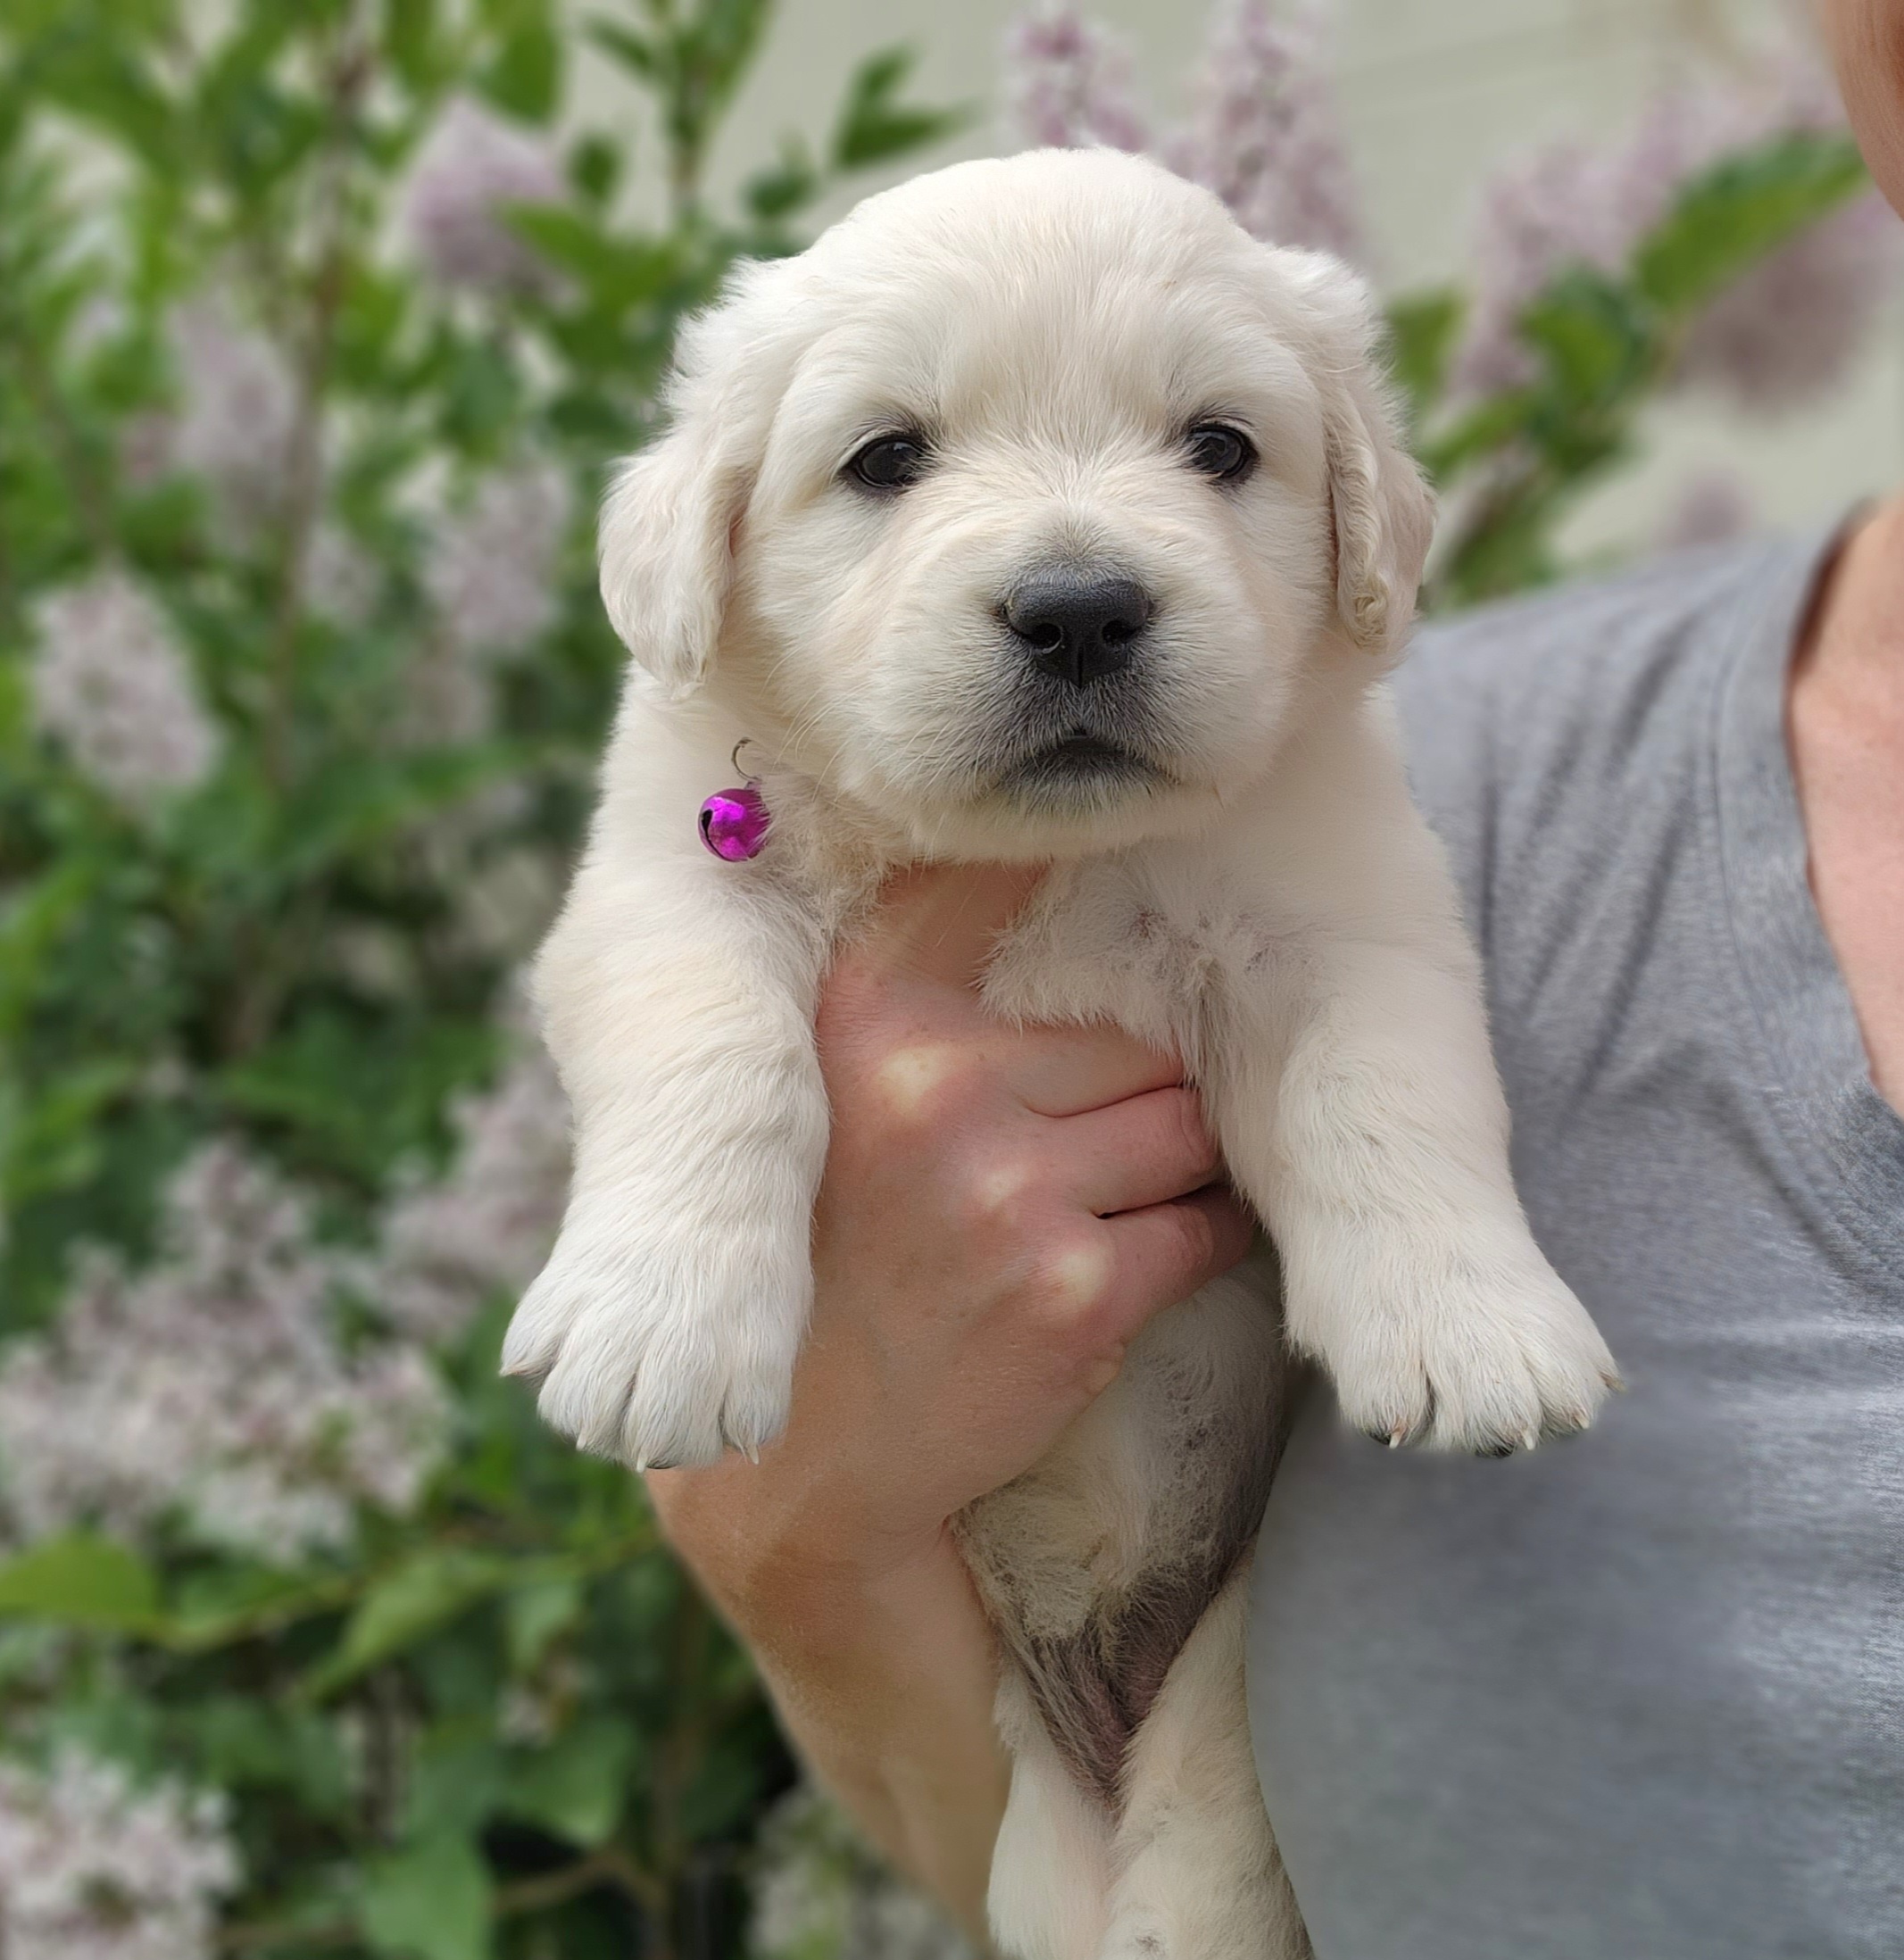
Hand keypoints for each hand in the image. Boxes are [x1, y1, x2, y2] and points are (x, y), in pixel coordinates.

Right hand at [651, 858, 1252, 1587]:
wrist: (810, 1459)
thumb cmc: (837, 1251)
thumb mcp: (826, 1100)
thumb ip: (907, 985)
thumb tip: (1026, 847)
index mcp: (860, 1020)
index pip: (989, 885)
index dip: (1061, 850)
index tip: (1121, 802)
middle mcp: (929, 1086)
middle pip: (1133, 1038)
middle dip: (1133, 1094)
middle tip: (1075, 1149)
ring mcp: (1006, 1189)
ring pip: (1183, 1126)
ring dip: (1170, 1169)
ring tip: (1092, 1210)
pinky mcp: (1074, 1290)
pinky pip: (1202, 1227)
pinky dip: (1187, 1245)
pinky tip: (1113, 1272)